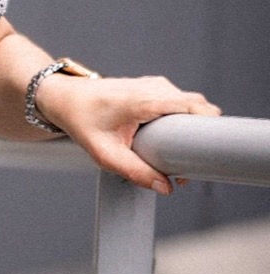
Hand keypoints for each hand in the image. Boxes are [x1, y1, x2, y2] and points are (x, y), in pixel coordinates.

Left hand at [34, 72, 220, 193]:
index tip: (202, 154)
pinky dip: (181, 120)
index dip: (208, 127)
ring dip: (190, 128)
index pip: (195, 105)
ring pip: (190, 105)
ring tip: (174, 156)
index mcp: (145, 99)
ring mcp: (156, 84)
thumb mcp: (105, 154)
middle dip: (199, 134)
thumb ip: (136, 172)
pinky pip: (179, 103)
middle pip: (198, 107)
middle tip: (185, 163)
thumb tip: (166, 188)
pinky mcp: (154, 87)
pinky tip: (168, 141)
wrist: (65, 98)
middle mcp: (155, 87)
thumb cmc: (82, 121)